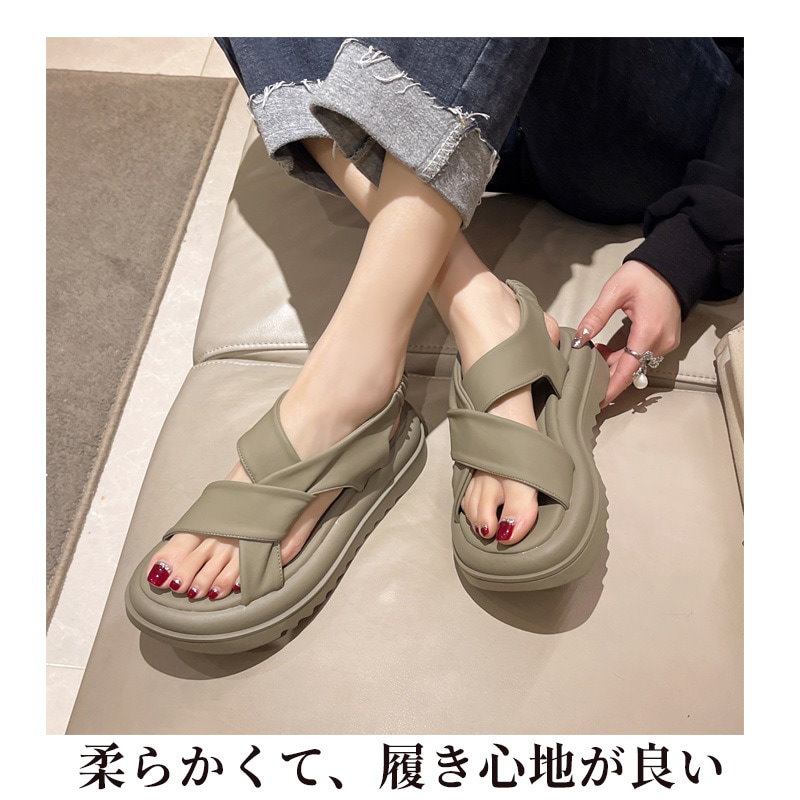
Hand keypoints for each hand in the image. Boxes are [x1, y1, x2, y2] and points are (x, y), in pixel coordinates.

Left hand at [573, 260, 681, 406]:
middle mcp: (660, 341)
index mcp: (648, 331)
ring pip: (636, 364)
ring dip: (615, 363)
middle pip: (630, 369)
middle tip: (586, 368)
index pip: (628, 370)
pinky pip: (643, 356)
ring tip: (597, 351)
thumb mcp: (614, 291)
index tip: (600, 401)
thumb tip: (580, 338)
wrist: (671, 267)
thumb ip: (596, 316)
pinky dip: (626, 356)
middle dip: (607, 372)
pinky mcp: (665, 340)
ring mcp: (665, 342)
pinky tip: (610, 348)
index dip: (613, 388)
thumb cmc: (645, 275)